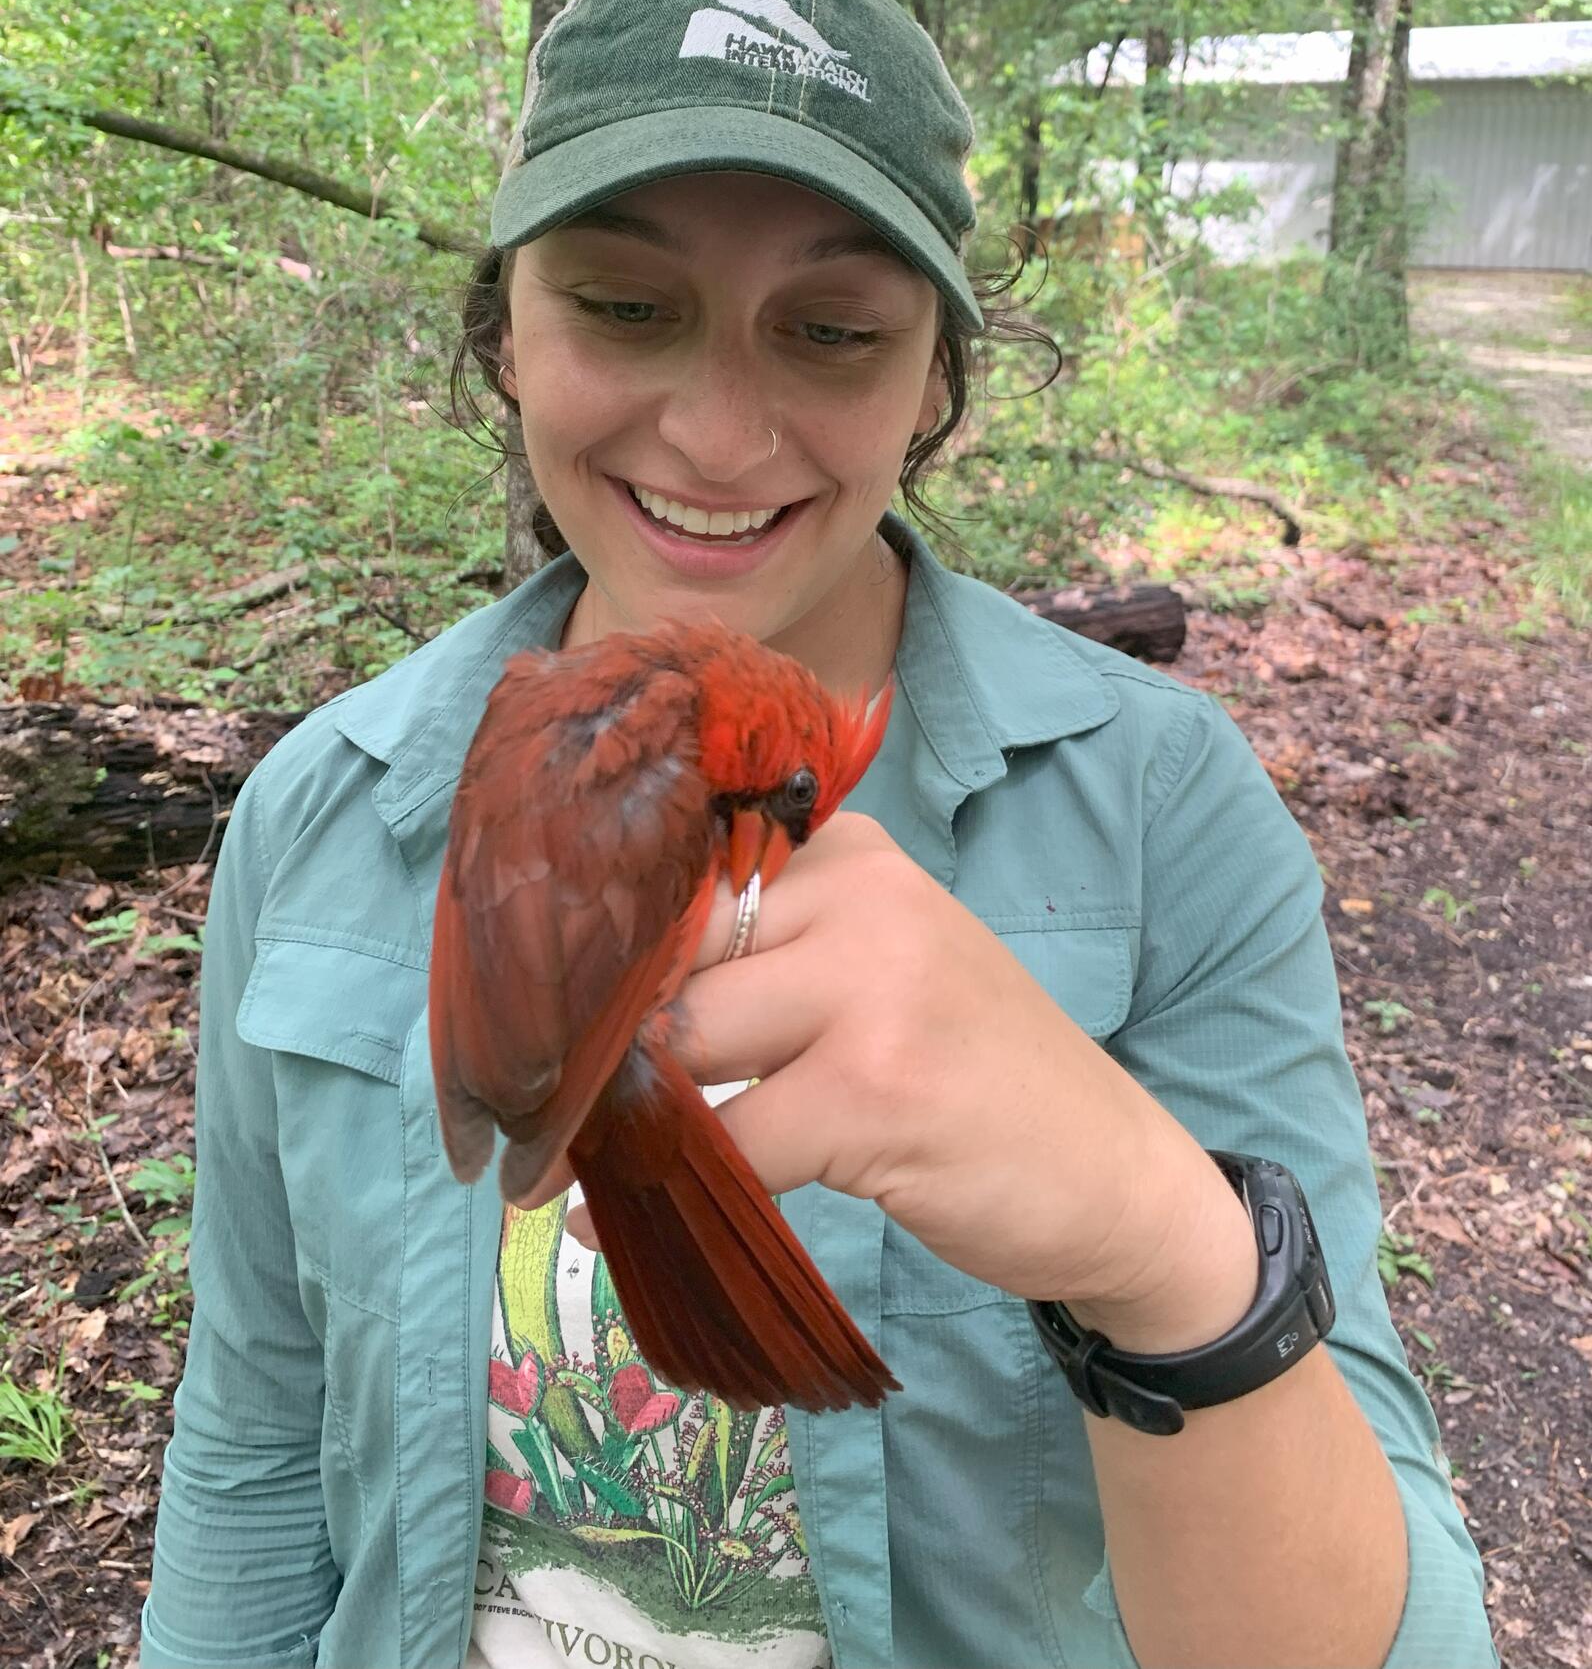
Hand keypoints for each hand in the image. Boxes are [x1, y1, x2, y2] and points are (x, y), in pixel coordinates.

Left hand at [558, 813, 1251, 1330]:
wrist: (1115, 1177)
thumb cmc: (975, 1076)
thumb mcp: (884, 973)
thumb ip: (770, 958)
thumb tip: (595, 1004)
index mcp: (855, 855)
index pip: (684, 878)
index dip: (603, 957)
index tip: (534, 1015)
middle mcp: (865, 896)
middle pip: (672, 955)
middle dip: (595, 1039)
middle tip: (535, 1103)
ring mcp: (875, 988)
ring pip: (684, 1041)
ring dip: (618, 1115)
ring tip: (568, 1162)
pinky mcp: (876, 1092)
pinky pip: (728, 1141)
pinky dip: (667, 1190)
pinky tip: (621, 1220)